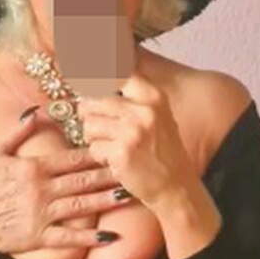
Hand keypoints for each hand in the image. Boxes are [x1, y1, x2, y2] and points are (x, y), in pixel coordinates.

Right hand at [0, 107, 132, 256]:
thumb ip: (17, 133)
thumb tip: (36, 112)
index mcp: (32, 168)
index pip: (70, 158)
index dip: (94, 153)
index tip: (113, 147)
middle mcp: (41, 190)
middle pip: (81, 180)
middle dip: (108, 174)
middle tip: (130, 168)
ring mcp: (42, 214)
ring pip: (80, 205)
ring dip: (105, 200)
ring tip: (127, 195)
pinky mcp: (40, 237)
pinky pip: (69, 237)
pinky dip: (90, 238)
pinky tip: (110, 236)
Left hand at [75, 71, 194, 209]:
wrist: (176, 186)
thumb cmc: (162, 149)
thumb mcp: (155, 114)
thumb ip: (129, 96)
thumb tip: (92, 76)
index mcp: (153, 96)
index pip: (114, 73)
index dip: (95, 76)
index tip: (84, 75)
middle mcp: (144, 110)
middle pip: (94, 100)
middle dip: (89, 114)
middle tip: (97, 124)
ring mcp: (132, 132)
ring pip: (89, 124)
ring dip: (93, 137)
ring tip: (111, 144)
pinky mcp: (121, 153)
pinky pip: (93, 147)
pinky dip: (99, 155)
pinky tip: (115, 159)